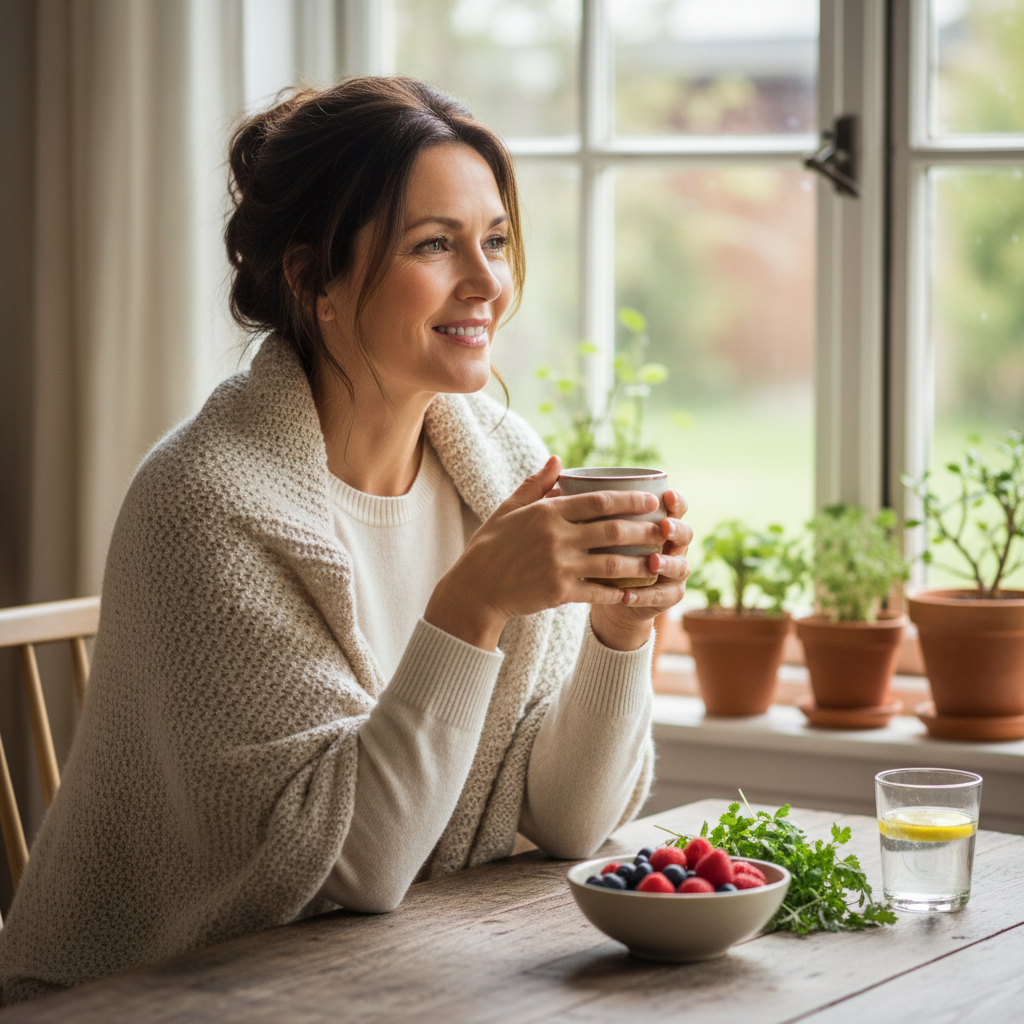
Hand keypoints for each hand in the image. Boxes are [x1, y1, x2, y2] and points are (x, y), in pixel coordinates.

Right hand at [424, 456, 673, 650]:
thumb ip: (535, 485)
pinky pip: (597, 591)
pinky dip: (618, 593)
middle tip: (666, 529)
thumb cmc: (491, 546)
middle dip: (645, 530)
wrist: (475, 589)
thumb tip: (558, 460)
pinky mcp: (559, 592)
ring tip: (659, 561)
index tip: (652, 500)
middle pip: (613, 531)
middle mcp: (556, 537)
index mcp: (547, 512)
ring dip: (639, 563)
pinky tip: (633, 593)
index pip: (598, 501)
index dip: (630, 500)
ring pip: (612, 564)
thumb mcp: (509, 509)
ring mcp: (559, 566)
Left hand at [589, 489, 691, 651]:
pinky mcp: (665, 596)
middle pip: (685, 534)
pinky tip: (629, 594)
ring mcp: (672, 572)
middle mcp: (671, 544)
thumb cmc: (597, 549)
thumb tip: (556, 465)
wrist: (605, 591)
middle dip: (676, 529)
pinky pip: (662, 596)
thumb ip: (580, 501)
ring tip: (652, 562)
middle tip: (664, 527)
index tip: (666, 496)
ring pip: (680, 566)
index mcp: (660, 521)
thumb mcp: (589, 525)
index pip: (675, 507)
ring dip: (667, 563)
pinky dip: (645, 595)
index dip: (675, 501)